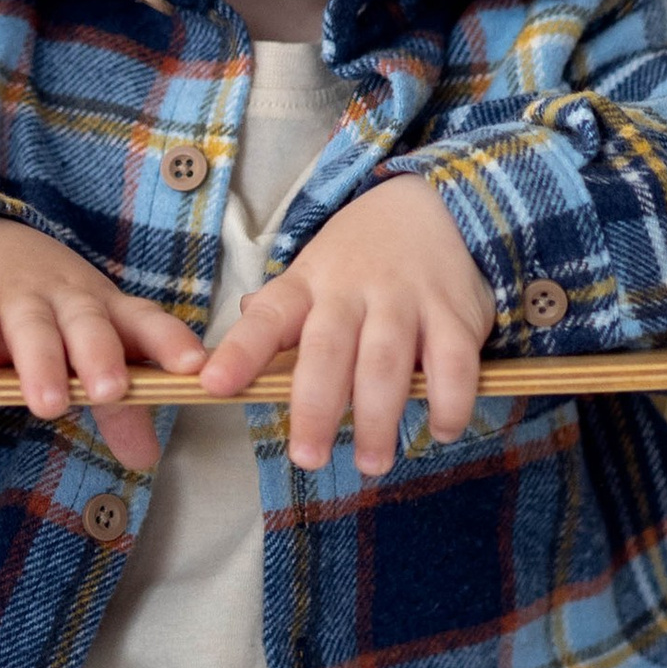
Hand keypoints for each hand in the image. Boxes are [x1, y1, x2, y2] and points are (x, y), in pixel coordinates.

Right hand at [0, 217, 205, 475]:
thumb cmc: (49, 313)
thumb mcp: (87, 350)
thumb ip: (118, 405)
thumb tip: (146, 459)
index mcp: (106, 310)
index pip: (145, 323)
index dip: (170, 343)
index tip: (194, 367)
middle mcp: (66, 302)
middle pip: (89, 326)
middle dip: (101, 357)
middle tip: (111, 390)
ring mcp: (16, 300)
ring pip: (33, 330)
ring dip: (41, 365)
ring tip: (48, 405)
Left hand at [198, 179, 495, 477]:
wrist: (430, 204)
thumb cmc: (357, 259)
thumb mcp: (309, 276)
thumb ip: (275, 320)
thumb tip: (221, 364)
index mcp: (307, 284)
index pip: (266, 319)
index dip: (240, 352)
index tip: (213, 385)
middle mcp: (352, 290)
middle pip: (328, 350)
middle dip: (316, 407)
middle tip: (308, 458)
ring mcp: (404, 300)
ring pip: (386, 362)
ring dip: (378, 417)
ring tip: (371, 463)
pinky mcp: (453, 312)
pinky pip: (453, 361)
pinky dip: (449, 400)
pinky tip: (441, 430)